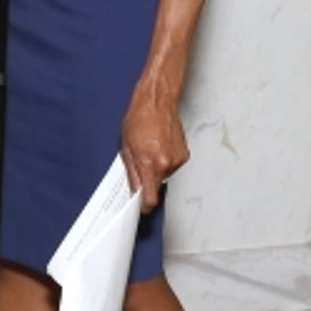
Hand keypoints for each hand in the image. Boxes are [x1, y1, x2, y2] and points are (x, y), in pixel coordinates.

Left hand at [120, 89, 188, 212]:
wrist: (157, 102)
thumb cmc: (139, 118)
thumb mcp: (126, 148)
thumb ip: (132, 173)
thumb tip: (135, 190)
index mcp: (150, 164)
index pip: (151, 197)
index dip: (145, 206)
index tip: (142, 208)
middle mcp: (166, 164)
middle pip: (157, 185)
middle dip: (148, 178)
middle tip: (141, 162)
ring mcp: (177, 159)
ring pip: (164, 174)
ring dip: (157, 167)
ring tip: (150, 148)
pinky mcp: (184, 155)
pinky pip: (172, 164)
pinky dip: (165, 159)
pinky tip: (159, 145)